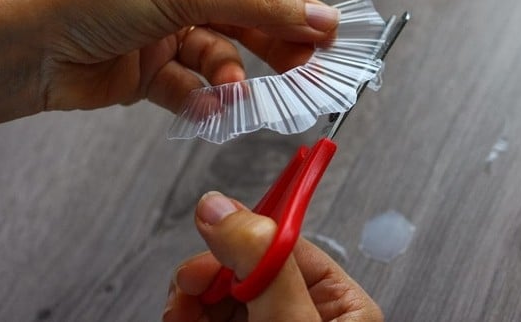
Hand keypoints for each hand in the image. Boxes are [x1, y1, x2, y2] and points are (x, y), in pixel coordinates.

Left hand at [0, 0, 338, 126]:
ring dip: (233, 76)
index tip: (325, 30)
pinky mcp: (153, 71)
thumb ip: (255, 5)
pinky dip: (204, 99)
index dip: (292, 0)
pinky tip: (209, 105)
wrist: (23, 50)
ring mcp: (166, 31)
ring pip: (222, 57)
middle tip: (307, 68)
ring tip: (238, 91)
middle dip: (275, 43)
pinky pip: (195, 87)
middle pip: (246, 16)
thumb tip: (317, 17)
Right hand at [163, 192, 383, 321]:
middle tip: (192, 285)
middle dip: (210, 273)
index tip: (212, 214)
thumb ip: (265, 267)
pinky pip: (209, 315)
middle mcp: (304, 315)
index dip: (245, 231)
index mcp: (338, 304)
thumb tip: (225, 209)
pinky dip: (189, 314)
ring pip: (221, 294)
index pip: (287, 244)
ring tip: (182, 310)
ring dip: (192, 296)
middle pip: (246, 267)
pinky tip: (183, 318)